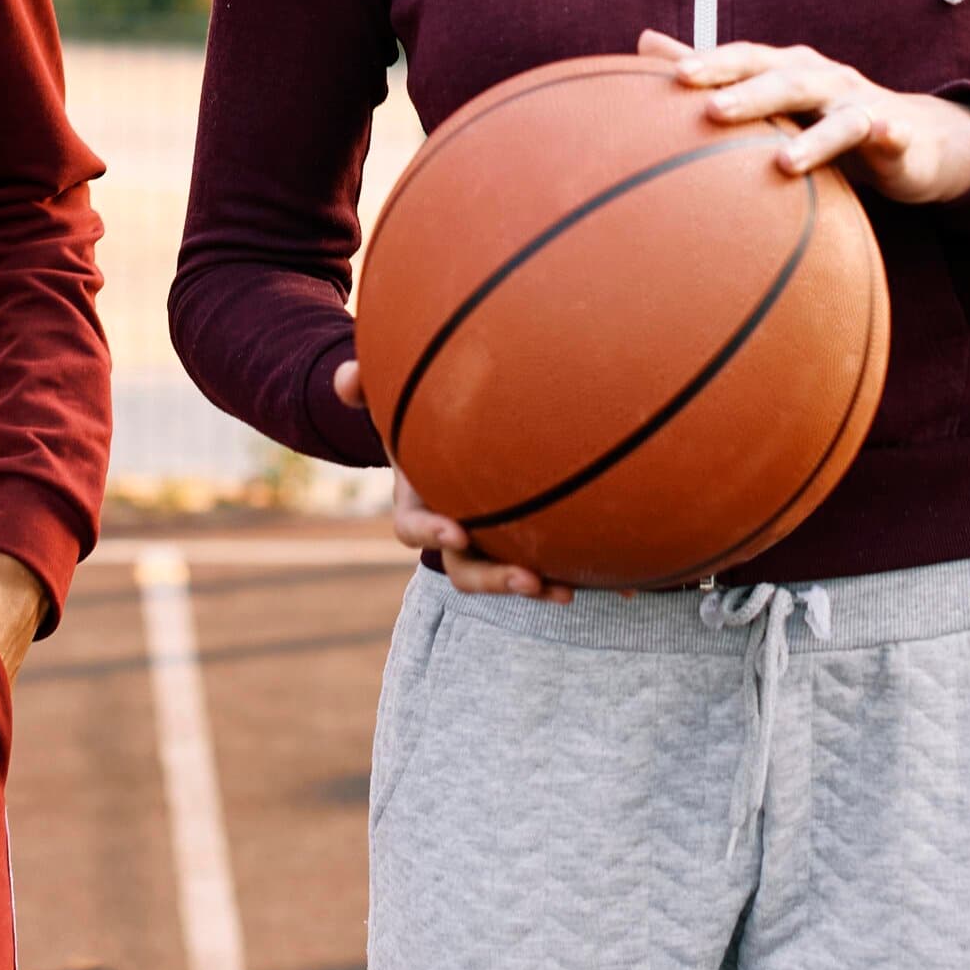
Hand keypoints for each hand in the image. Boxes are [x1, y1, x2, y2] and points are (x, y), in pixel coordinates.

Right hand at [333, 359, 574, 603]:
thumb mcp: (391, 399)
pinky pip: (548, 560)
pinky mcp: (523, 538)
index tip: (456, 533)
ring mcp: (489, 538)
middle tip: (527, 579)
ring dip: (536, 584)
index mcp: (417, 503)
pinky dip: (578, 569)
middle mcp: (453, 530)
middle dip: (495, 579)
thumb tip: (346, 379)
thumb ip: (365, 387)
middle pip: (466, 568)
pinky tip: (623, 583)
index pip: (413, 528)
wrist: (452, 429)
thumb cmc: (419, 414)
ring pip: (507, 572)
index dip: (431, 534)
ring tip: (567, 589)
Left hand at [638, 29, 969, 204]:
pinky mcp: (896, 135)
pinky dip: (887, 134)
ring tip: (783, 162)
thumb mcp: (768, 94)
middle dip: (749, 93)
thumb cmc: (822, 116)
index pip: (744, 59)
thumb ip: (710, 72)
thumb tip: (642, 40)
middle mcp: (822, 78)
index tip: (675, 77)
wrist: (913, 137)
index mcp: (785, 68)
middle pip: (783, 80)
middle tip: (710, 111)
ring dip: (813, 137)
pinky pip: (890, 134)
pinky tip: (881, 136)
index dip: (714, 64)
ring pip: (837, 117)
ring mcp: (860, 104)